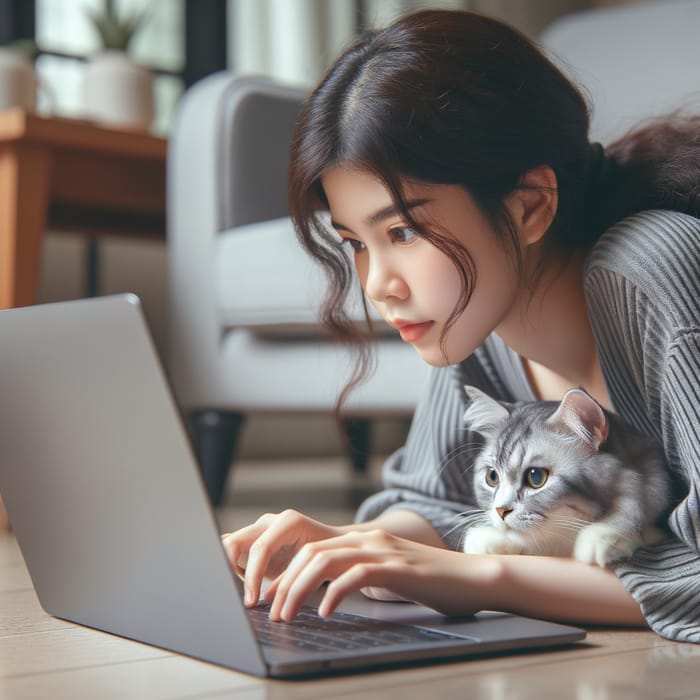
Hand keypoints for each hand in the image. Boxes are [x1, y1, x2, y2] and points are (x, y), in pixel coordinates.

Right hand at [220, 509, 345, 605]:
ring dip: (230, 568)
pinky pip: (233, 548)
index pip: (260, 548)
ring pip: (228, 542)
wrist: (332, 545)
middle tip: (241, 596)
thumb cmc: (325, 556)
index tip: (251, 601)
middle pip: (234, 541)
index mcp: (287, 522)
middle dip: (231, 570)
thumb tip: (268, 600)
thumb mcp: (310, 568)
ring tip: (244, 590)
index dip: (252, 577)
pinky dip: (233, 566)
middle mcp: (270, 521)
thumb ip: (288, 579)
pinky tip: (246, 584)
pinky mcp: (253, 537)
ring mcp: (259, 527)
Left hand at [264, 528, 484, 620]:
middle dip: (285, 582)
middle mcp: (369, 539)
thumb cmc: (433, 582)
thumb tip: (331, 592)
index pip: (313, 548)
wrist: (474, 577)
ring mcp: (383, 551)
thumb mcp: (389, 572)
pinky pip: (356, 575)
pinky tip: (326, 612)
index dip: (286, 572)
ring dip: (300, 588)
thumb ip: (362, 573)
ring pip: (326, 560)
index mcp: (365, 540)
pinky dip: (335, 593)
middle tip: (272, 610)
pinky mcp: (397, 568)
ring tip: (288, 614)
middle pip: (312, 552)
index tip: (272, 596)